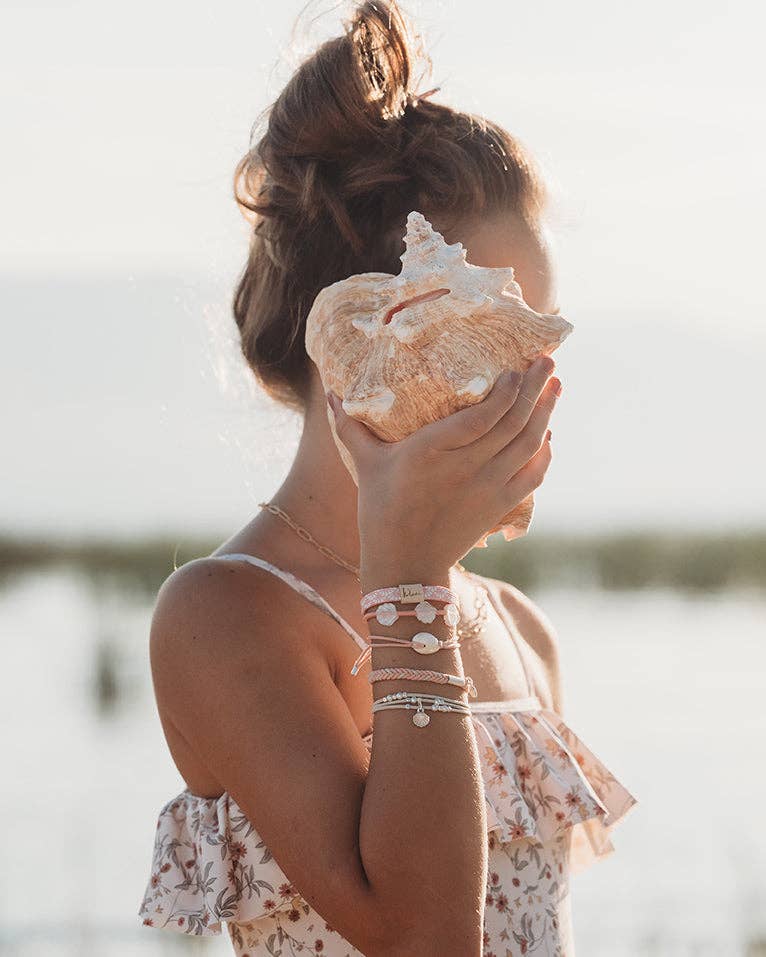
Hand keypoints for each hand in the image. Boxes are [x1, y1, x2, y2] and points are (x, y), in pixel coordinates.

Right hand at [326, 356, 559, 582]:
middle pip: (513, 421)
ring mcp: (487, 488)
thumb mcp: (366, 465)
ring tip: (556, 385)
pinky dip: (545, 452)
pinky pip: (533, 474)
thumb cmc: (381, 510)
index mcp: (432, 450)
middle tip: (548, 360)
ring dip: (546, 412)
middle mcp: (465, 467)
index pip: (482, 416)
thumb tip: (331, 391)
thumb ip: (350, 426)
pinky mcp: (499, 506)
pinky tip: (548, 433)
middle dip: (536, 388)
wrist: (405, 564)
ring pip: (529, 443)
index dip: (506, 391)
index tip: (515, 369)